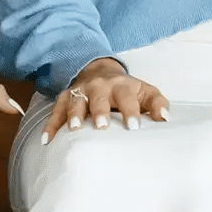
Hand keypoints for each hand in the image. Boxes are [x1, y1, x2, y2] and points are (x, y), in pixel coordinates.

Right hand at [41, 57, 168, 143]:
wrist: (99, 70)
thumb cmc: (127, 90)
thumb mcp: (145, 92)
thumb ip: (158, 103)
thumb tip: (165, 118)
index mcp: (121, 86)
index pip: (126, 97)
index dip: (130, 111)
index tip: (133, 127)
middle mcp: (99, 87)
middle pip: (98, 97)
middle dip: (99, 110)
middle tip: (102, 126)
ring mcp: (80, 91)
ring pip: (75, 101)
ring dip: (74, 114)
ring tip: (74, 129)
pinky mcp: (65, 98)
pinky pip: (55, 111)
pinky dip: (50, 125)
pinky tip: (46, 140)